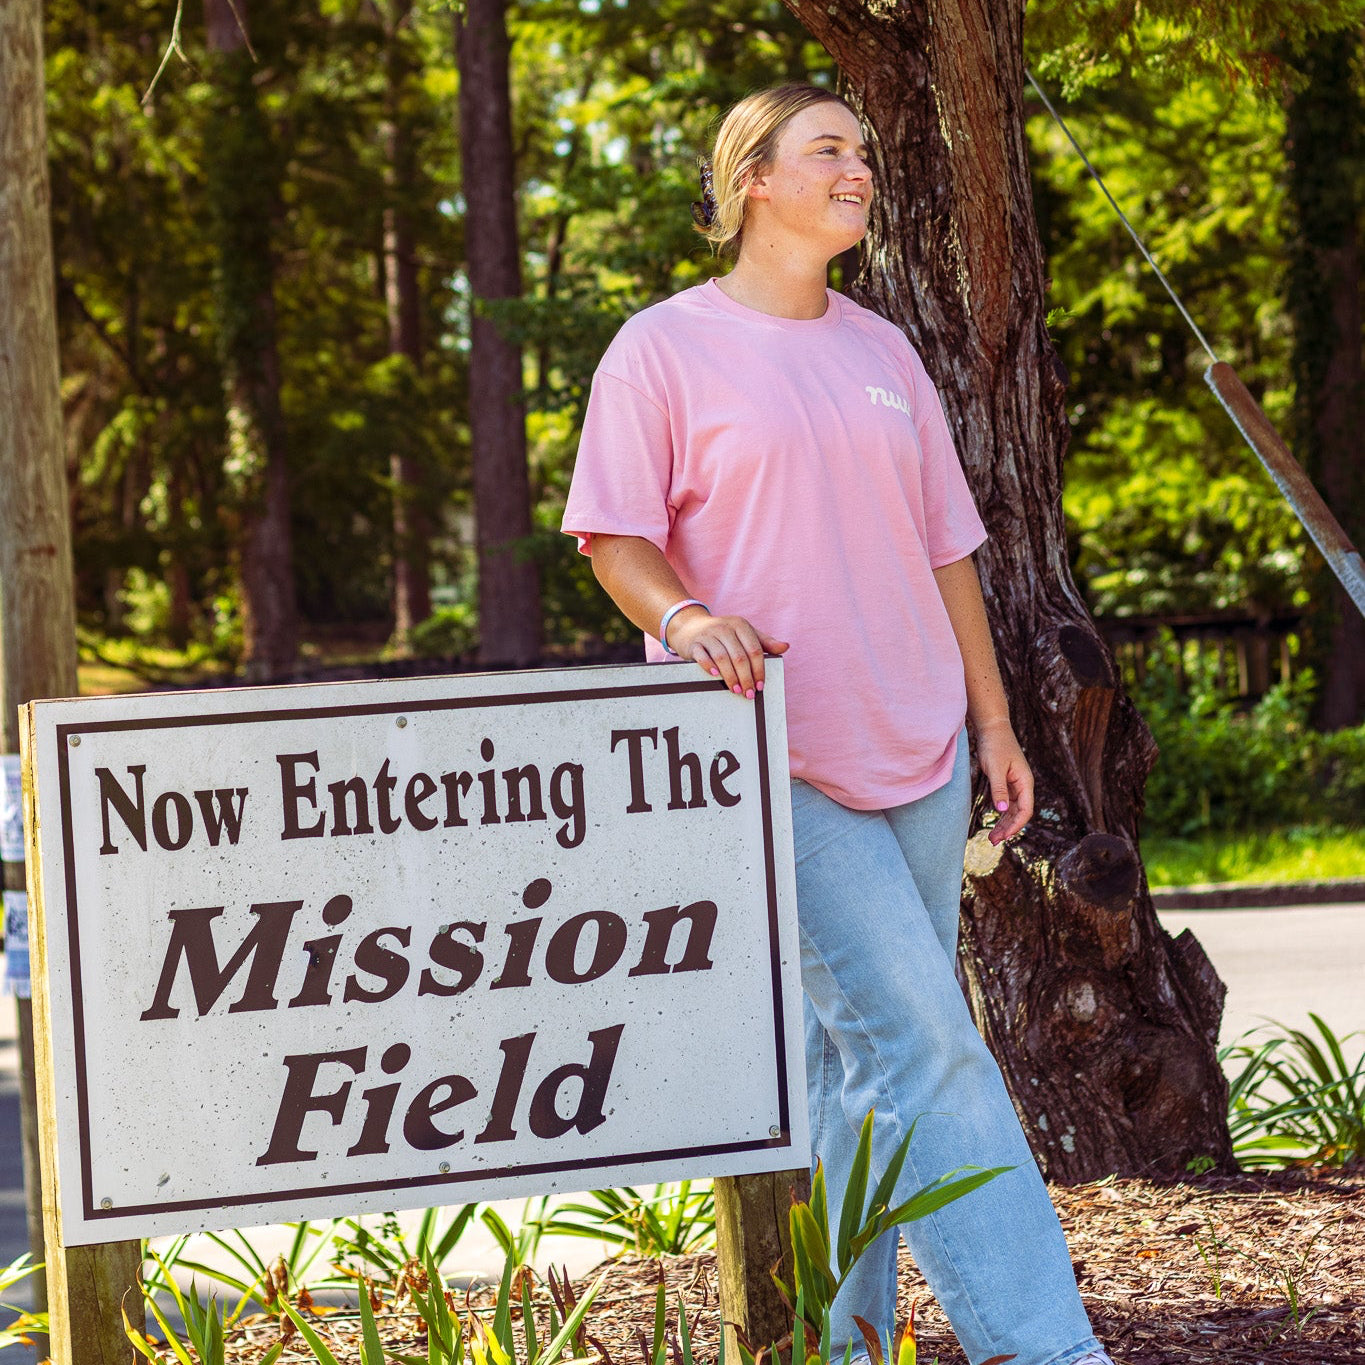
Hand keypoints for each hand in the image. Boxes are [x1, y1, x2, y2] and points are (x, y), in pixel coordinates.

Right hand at [668, 609, 789, 698]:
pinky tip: (715, 676)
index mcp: (740, 625)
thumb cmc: (724, 634)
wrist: (691, 627)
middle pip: (739, 657)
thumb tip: (785, 647)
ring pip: (722, 658)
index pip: (754, 650)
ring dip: (730, 677)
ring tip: (736, 690)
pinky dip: (708, 666)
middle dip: (746, 678)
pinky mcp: (694, 644)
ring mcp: (708, 635)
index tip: (760, 685)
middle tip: (749, 693)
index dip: (759, 669)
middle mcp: (725, 628)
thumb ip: (765, 642)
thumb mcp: (745, 634)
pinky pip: (702, 656)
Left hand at [975, 719, 1032, 844]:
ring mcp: (1015, 785)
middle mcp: (1023, 785)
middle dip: (1008, 828)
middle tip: (993, 842)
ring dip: (1004, 824)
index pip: (1025, 810)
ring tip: (993, 838)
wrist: (992, 728)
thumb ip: (999, 789)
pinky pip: (1007, 803)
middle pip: (1020, 813)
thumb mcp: (995, 768)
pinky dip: (1001, 814)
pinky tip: (995, 823)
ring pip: (1013, 810)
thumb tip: (1003, 810)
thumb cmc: (995, 745)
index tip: (1004, 836)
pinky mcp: (1006, 782)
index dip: (1016, 825)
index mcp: (1025, 782)